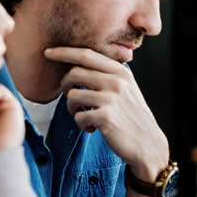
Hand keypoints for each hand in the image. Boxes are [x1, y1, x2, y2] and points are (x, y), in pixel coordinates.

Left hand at [46, 46, 169, 179]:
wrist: (148, 144)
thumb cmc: (133, 117)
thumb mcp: (128, 88)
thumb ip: (110, 74)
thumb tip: (81, 61)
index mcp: (120, 72)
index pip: (86, 54)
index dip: (63, 52)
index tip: (48, 52)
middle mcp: (116, 82)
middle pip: (74, 73)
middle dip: (65, 85)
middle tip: (70, 97)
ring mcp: (111, 99)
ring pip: (72, 95)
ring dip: (71, 108)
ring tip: (82, 114)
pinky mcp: (105, 117)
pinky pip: (78, 116)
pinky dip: (80, 124)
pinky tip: (91, 128)